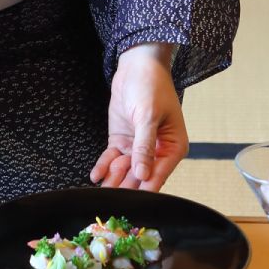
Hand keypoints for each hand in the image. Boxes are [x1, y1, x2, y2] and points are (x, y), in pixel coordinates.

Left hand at [90, 43, 187, 191]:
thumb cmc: (152, 86)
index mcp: (173, 147)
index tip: (132, 203)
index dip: (145, 189)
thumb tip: (144, 175)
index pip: (158, 175)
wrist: (137, 65)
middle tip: (111, 200)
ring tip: (101, 190)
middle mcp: (157, 152)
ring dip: (113, 179)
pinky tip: (95, 176)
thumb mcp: (148, 116)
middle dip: (126, 187)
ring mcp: (138, 148)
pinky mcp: (122, 142)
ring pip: (124, 171)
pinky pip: (112, 159)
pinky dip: (104, 167)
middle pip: (140, 177)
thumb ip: (145, 146)